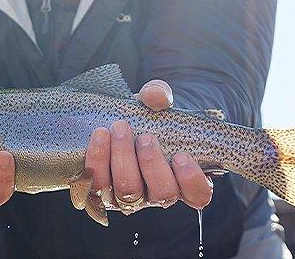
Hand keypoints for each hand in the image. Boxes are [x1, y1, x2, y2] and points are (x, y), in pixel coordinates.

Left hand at [85, 79, 213, 213]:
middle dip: (153, 164)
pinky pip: (97, 188)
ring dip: (123, 160)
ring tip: (118, 129)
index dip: (192, 180)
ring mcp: (129, 199)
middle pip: (162, 194)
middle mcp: (157, 194)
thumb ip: (159, 95)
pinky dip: (96, 163)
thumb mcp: (155, 103)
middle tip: (145, 137)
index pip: (198, 195)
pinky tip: (99, 136)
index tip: (181, 156)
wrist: (114, 122)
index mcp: (182, 178)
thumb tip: (156, 95)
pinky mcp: (101, 194)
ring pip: (128, 193)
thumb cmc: (146, 117)